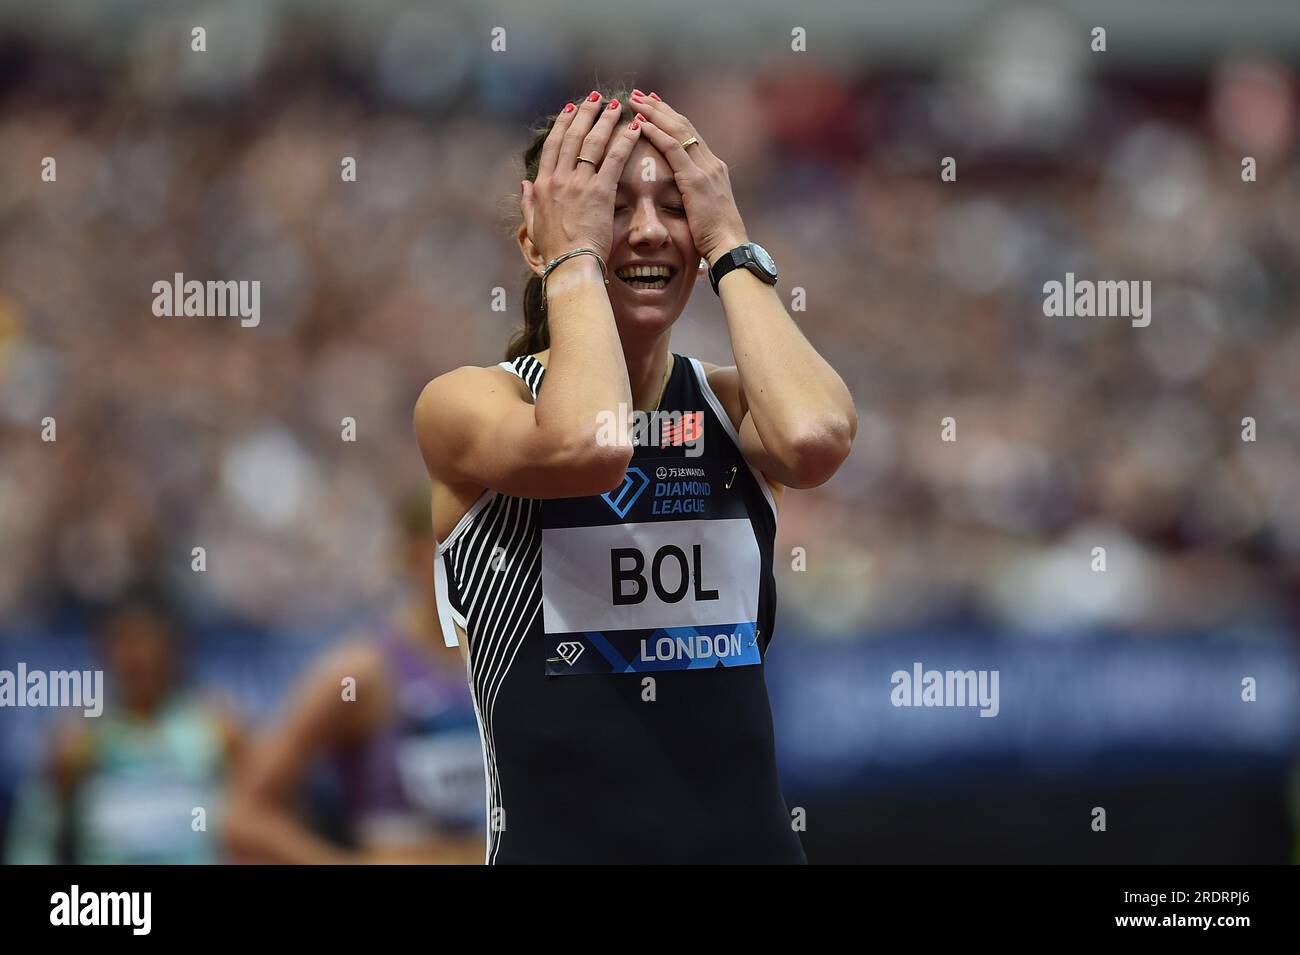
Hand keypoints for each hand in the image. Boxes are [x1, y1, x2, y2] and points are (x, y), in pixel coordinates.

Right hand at [521, 93, 642, 265]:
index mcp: (542, 185)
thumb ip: (528, 203)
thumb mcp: (533, 225)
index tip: (569, 109)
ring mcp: (579, 184)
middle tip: (596, 99)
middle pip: (573, 137)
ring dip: (606, 120)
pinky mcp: (600, 192)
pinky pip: (615, 159)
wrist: (570, 264)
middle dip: (585, 114)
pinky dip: (625, 139)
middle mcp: (559, 179)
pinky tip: (635, 127)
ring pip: (593, 142)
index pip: (554, 146)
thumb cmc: (554, 251)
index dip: (562, 124)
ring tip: (617, 106)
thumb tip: (525, 185)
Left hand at [627, 90, 748, 264]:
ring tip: (636, 101)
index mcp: (713, 169)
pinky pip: (673, 149)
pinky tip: (641, 124)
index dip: (671, 119)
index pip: (690, 135)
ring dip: (655, 114)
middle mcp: (711, 163)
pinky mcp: (695, 180)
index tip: (655, 106)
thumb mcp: (704, 210)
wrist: (730, 249)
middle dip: (661, 109)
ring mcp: (705, 169)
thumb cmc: (716, 238)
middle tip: (641, 95)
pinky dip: (656, 133)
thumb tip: (681, 194)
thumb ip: (694, 196)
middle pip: (684, 125)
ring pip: (677, 130)